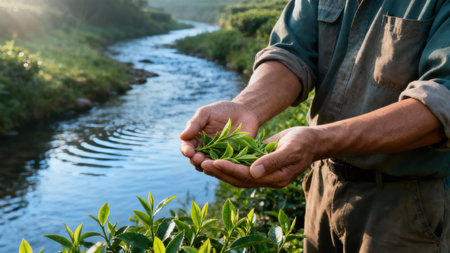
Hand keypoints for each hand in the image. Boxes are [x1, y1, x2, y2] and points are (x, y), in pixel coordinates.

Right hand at [180, 101, 258, 170]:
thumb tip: (182, 137)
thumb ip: (195, 123)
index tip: (189, 151)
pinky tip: (222, 166)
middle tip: (198, 158)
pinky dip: (222, 168)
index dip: (186, 150)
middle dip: (196, 160)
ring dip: (207, 167)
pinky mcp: (232, 160)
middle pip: (196, 160)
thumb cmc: (223, 110)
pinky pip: (225, 167)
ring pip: (209, 167)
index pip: (187, 147)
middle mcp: (206, 150)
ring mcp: (218, 156)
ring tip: (207, 164)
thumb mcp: (206, 113)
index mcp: (197, 139)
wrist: (245, 111)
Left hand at [202, 126, 320, 187]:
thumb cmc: (304, 141)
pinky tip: (215, 158)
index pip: (247, 176)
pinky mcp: (260, 166)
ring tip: (203, 162)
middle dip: (220, 172)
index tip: (215, 162)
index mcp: (276, 178)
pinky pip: (241, 167)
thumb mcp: (292, 148)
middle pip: (239, 179)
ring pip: (238, 175)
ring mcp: (264, 174)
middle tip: (201, 163)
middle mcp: (267, 179)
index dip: (230, 169)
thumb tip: (253, 172)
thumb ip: (272, 161)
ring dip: (221, 170)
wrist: (313, 140)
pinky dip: (228, 164)